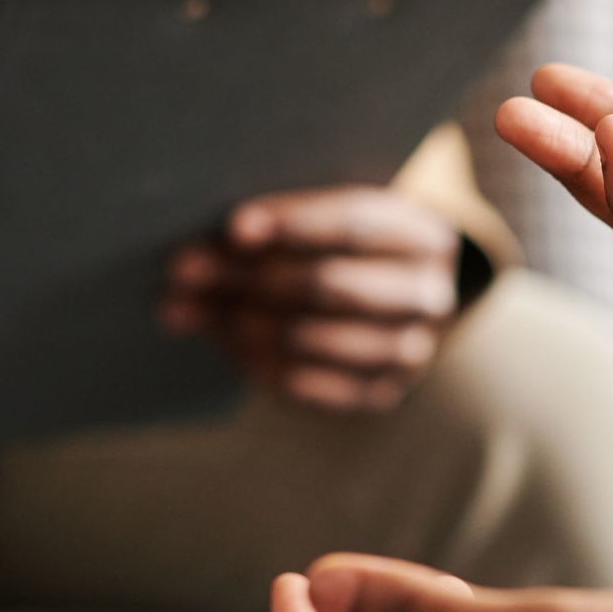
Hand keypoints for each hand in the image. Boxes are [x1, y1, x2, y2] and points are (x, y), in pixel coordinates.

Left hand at [162, 187, 459, 412]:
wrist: (390, 301)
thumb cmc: (344, 245)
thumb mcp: (333, 218)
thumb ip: (282, 222)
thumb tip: (199, 249)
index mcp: (423, 233)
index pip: (357, 222)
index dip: (294, 223)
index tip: (235, 228)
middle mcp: (428, 294)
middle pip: (329, 283)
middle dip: (247, 276)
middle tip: (184, 271)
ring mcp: (409, 351)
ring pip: (313, 337)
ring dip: (239, 323)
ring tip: (184, 309)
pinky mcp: (380, 393)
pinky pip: (310, 385)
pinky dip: (258, 364)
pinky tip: (220, 344)